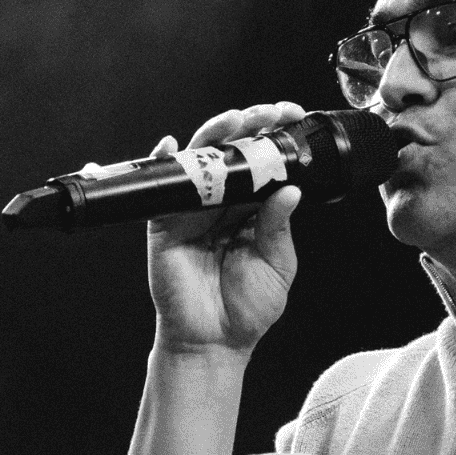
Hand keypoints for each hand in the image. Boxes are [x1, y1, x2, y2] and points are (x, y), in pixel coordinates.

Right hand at [146, 102, 307, 356]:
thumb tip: (290, 189)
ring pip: (200, 160)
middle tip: (270, 112)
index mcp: (251, 209)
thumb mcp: (278, 264)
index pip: (262, 162)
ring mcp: (192, 210)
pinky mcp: (165, 224)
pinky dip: (166, 161)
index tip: (292, 116)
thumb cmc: (248, 308)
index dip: (274, 136)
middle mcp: (222, 203)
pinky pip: (163, 186)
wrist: (215, 342)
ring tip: (236, 119)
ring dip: (216, 133)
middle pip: (232, 152)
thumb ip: (279, 226)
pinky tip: (174, 144)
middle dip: (249, 125)